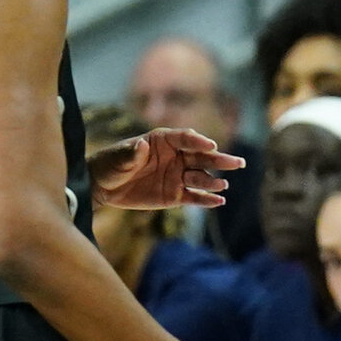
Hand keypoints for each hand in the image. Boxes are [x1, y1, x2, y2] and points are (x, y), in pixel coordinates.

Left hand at [89, 128, 244, 210]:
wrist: (103, 187)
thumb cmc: (110, 164)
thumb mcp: (118, 158)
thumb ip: (131, 153)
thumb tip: (141, 146)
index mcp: (163, 140)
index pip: (186, 138)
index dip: (198, 141)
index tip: (210, 145)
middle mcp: (176, 156)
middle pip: (202, 157)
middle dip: (219, 160)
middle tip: (237, 163)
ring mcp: (177, 176)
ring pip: (200, 178)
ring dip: (213, 182)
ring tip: (223, 185)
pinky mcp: (175, 195)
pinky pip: (194, 197)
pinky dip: (206, 200)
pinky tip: (219, 202)